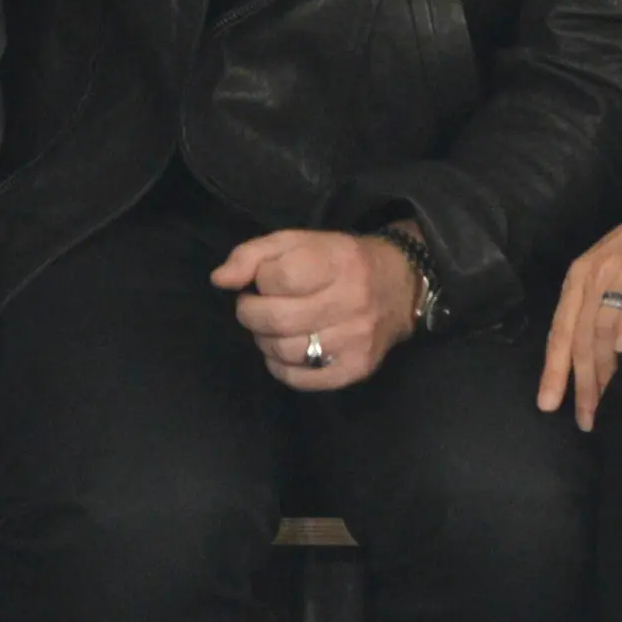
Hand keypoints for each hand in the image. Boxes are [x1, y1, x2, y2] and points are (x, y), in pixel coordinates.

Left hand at [211, 228, 420, 390]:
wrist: (401, 285)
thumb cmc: (341, 261)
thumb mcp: (299, 242)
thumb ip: (254, 254)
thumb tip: (219, 280)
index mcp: (339, 261)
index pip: (278, 277)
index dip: (260, 278)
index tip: (266, 278)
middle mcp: (352, 300)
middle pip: (276, 319)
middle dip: (251, 314)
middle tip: (256, 307)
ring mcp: (356, 338)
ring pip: (284, 351)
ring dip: (265, 340)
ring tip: (275, 327)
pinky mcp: (356, 368)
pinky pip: (299, 379)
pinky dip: (282, 367)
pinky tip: (290, 349)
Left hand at [537, 185, 621, 430]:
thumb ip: (605, 296)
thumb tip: (597, 348)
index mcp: (584, 272)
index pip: (560, 329)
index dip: (553, 370)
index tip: (549, 405)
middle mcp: (598, 270)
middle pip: (579, 336)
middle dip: (579, 383)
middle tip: (584, 419)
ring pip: (603, 327)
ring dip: (602, 371)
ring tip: (606, 403)